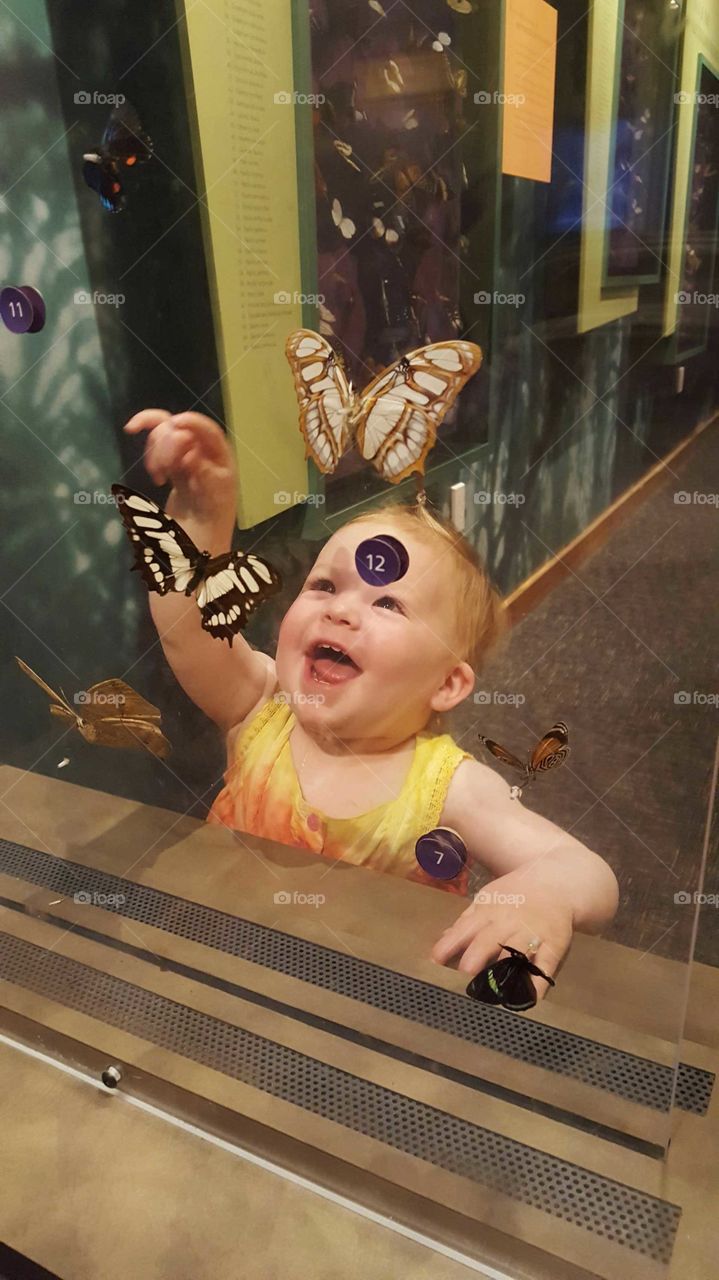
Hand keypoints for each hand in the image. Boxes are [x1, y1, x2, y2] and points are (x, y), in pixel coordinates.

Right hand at [123, 409, 235, 538]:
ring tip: (158, 476)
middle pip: (180, 428)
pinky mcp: (172, 468)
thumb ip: (204, 472)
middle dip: (166, 442)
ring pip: (165, 435)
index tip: (174, 424)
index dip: (191, 422)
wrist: (199, 540)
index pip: (207, 430)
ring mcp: (186, 458)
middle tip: (163, 470)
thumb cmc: (213, 520)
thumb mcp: (214, 496)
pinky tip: (157, 478)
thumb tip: (190, 452)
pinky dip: (152, 459)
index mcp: (221, 456)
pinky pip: (158, 450)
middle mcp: (204, 452)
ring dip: (156, 451)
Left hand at [430, 868, 572, 1000]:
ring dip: (504, 973)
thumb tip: (443, 939)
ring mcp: (532, 934)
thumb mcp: (488, 899)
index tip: (435, 962)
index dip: (449, 945)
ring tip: (492, 994)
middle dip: (475, 959)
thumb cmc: (516, 894)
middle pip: (488, 941)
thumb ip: (467, 921)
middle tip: (463, 977)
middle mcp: (508, 923)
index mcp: (488, 912)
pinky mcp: (554, 945)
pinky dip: (538, 983)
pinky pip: (545, 965)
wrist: (557, 883)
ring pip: (515, 954)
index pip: (465, 929)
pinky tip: (529, 999)